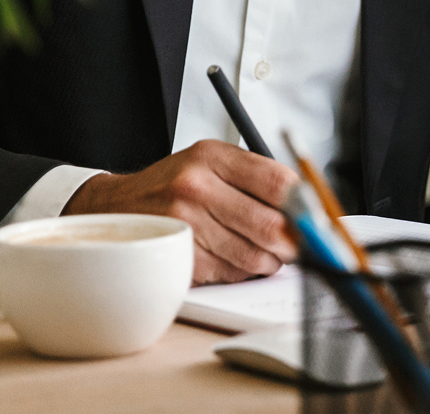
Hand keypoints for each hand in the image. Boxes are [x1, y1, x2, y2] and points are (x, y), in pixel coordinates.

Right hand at [62, 140, 298, 284]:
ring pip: (254, 255)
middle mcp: (196, 186)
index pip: (276, 180)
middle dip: (293, 240)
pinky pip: (230, 274)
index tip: (314, 212)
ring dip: (270, 260)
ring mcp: (184, 224)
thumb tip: (306, 204)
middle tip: (299, 243)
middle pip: (270, 223)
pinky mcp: (177, 257)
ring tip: (265, 252)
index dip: (304, 201)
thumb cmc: (172, 186)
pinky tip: (233, 259)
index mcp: (210, 156)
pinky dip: (242, 272)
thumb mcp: (208, 163)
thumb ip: (253, 177)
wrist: (115, 209)